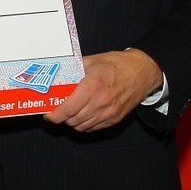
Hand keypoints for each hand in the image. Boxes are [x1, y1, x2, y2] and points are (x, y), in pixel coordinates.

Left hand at [44, 49, 162, 131]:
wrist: (141, 71)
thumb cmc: (116, 64)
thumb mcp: (91, 61)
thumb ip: (74, 70)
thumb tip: (57, 74)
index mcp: (92, 86)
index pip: (68, 109)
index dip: (55, 116)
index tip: (48, 115)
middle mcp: (100, 102)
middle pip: (73, 120)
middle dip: (62, 118)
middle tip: (56, 111)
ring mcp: (109, 113)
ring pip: (82, 127)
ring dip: (72, 122)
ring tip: (68, 113)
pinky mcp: (115, 119)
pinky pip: (94, 128)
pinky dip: (85, 124)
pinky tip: (82, 115)